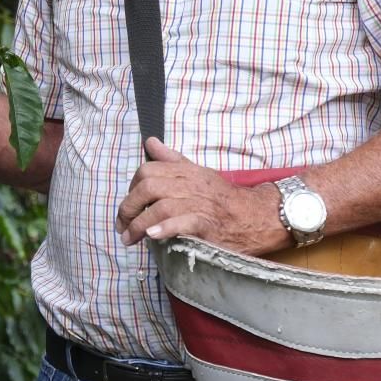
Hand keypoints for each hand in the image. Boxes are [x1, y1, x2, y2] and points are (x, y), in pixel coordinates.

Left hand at [116, 138, 287, 255]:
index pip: (148, 170)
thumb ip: (172, 160)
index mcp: (187, 171)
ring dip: (139, 225)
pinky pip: (182, 223)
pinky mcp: (208, 225)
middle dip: (129, 207)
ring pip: (160, 207)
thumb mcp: (199, 172)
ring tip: (129, 238)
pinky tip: (152, 236)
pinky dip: (165, 228)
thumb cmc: (225, 197)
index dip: (131, 188)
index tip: (128, 205)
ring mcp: (199, 204)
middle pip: (149, 187)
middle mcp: (191, 184)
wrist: (258, 215)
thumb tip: (150, 142)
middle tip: (122, 226)